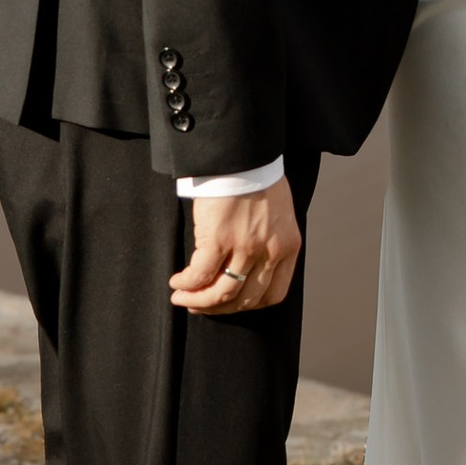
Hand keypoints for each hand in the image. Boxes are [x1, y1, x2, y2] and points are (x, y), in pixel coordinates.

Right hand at [169, 179, 301, 314]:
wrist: (243, 156)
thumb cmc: (258, 181)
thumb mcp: (279, 217)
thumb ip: (270, 244)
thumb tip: (248, 270)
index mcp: (288, 248)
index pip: (273, 294)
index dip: (248, 305)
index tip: (230, 304)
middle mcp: (270, 252)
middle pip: (245, 299)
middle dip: (218, 308)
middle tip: (198, 305)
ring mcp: (245, 247)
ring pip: (221, 293)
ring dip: (198, 301)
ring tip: (182, 298)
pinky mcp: (218, 238)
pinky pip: (200, 274)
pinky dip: (186, 284)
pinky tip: (178, 282)